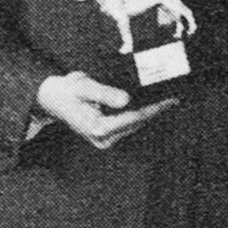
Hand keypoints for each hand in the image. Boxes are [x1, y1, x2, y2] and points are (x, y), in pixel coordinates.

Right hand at [36, 71, 176, 149]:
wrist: (54, 99)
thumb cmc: (67, 91)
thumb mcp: (84, 87)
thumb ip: (104, 93)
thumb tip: (125, 100)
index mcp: (98, 128)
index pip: (133, 118)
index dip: (153, 108)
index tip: (169, 100)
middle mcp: (104, 138)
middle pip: (137, 124)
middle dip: (155, 111)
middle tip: (174, 97)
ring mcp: (106, 140)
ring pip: (135, 126)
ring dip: (149, 114)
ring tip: (167, 100)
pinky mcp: (108, 137)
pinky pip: (129, 126)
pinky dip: (140, 115)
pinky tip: (151, 105)